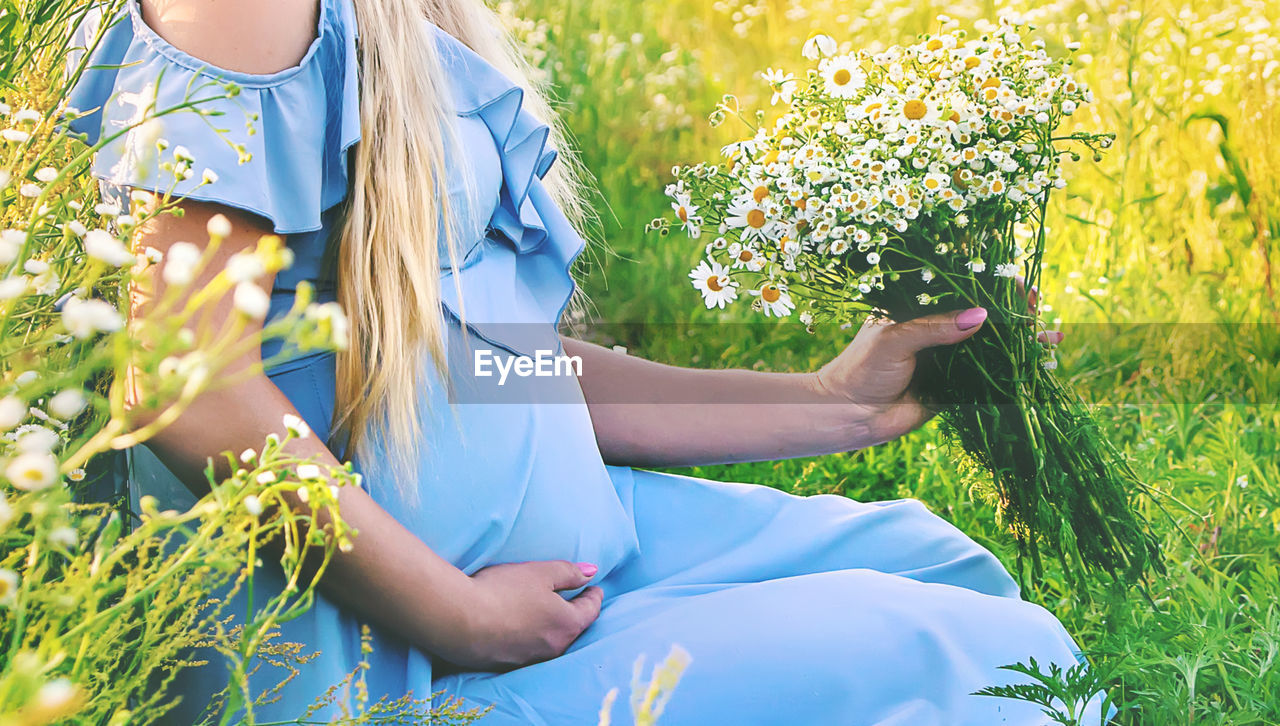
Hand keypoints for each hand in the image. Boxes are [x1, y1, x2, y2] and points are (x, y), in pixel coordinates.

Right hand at [441, 560, 602, 670]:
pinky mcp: (508, 664)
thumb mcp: (540, 572)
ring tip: (548, 612)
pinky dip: (532, 636)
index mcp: (567, 624)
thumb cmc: (502, 591)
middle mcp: (554, 647)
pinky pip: (530, 649)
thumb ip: (569, 572)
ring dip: (553, 627)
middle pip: (573, 628)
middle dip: (576, 613)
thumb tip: (592, 573)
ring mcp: (531, 659)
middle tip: (576, 599)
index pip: (591, 610)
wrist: (458, 620)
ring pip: (552, 641)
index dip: (593, 595)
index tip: (593, 588)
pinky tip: (521, 627)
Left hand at [811, 284, 1065, 445]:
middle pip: (983, 316)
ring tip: (1051, 336)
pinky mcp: (956, 388)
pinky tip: (1041, 364)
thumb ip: (934, 328)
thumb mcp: (894, 340)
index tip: (1015, 285)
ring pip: (992, 346)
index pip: (961, 287)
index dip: (990, 284)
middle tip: (1037, 308)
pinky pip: (990, 377)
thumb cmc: (861, 370)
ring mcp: (949, 359)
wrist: (847, 416)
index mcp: (919, 309)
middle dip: (1013, 312)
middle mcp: (937, 330)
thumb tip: (981, 316)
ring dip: (1021, 341)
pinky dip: (1015, 371)